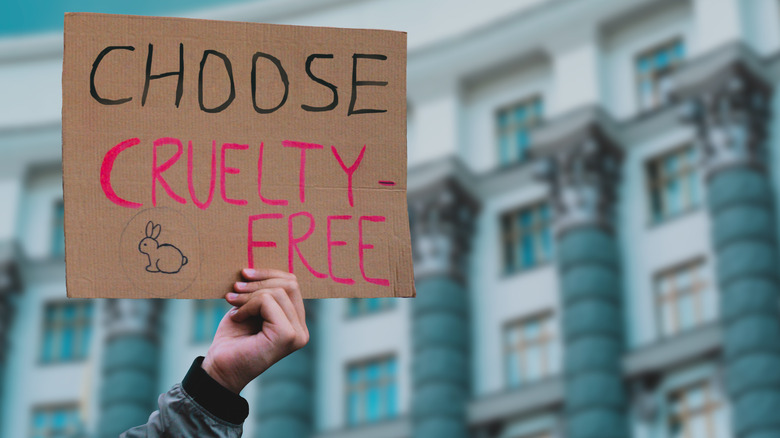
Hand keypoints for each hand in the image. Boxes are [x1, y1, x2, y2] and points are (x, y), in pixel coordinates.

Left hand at [201, 268, 308, 393]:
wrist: (219, 368)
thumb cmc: (232, 340)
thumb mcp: (250, 309)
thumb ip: (264, 292)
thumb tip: (261, 267)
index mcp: (296, 322)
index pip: (292, 284)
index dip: (268, 274)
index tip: (243, 275)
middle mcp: (301, 329)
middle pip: (290, 284)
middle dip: (260, 281)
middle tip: (235, 287)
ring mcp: (297, 334)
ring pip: (278, 292)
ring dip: (250, 294)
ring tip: (232, 302)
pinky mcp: (287, 336)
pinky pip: (269, 301)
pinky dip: (248, 305)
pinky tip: (237, 317)